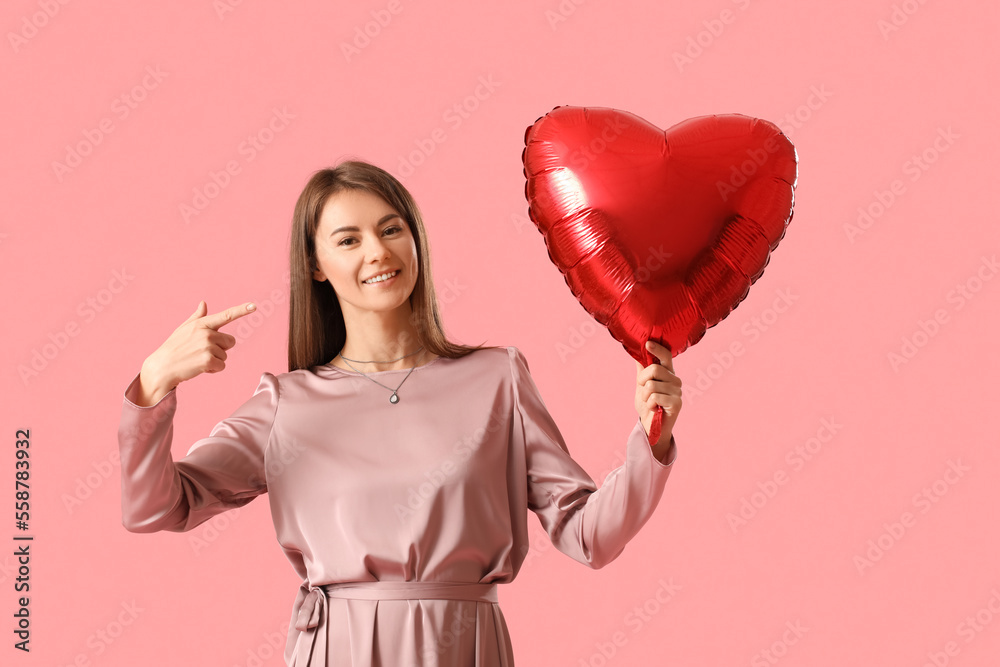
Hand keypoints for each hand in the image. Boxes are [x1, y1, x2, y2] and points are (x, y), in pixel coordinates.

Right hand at [140, 301, 256, 395]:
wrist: (162, 367)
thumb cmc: (174, 347)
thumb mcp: (184, 329)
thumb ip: (197, 317)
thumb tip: (203, 303)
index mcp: (202, 324)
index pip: (226, 315)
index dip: (241, 310)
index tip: (253, 306)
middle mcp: (206, 333)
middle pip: (230, 341)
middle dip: (221, 349)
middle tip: (203, 352)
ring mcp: (207, 346)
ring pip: (225, 355)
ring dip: (215, 360)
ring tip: (198, 360)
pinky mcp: (208, 359)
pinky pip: (221, 366)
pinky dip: (213, 370)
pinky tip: (200, 368)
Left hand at [635, 339, 681, 447]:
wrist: (650, 425)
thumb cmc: (648, 404)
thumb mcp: (641, 384)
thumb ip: (641, 369)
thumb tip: (636, 351)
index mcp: (668, 372)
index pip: (666, 356)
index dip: (657, 349)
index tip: (647, 344)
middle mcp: (675, 379)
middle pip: (654, 369)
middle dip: (642, 380)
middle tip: (644, 390)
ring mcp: (678, 391)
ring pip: (652, 385)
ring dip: (645, 396)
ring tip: (650, 402)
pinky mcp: (677, 403)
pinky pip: (655, 397)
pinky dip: (650, 404)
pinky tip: (655, 408)